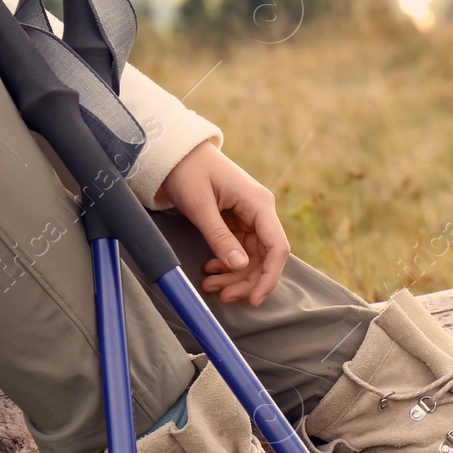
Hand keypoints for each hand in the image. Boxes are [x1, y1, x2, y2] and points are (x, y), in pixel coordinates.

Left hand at [159, 141, 290, 305]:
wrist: (175, 153)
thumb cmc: (188, 171)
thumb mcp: (200, 206)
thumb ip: (220, 237)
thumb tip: (240, 266)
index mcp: (258, 204)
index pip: (277, 247)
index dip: (269, 276)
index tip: (254, 298)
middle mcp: (259, 212)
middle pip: (265, 257)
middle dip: (246, 280)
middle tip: (223, 297)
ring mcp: (249, 217)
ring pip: (251, 258)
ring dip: (234, 276)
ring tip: (210, 286)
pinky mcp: (237, 222)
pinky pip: (239, 250)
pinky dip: (227, 264)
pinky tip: (211, 270)